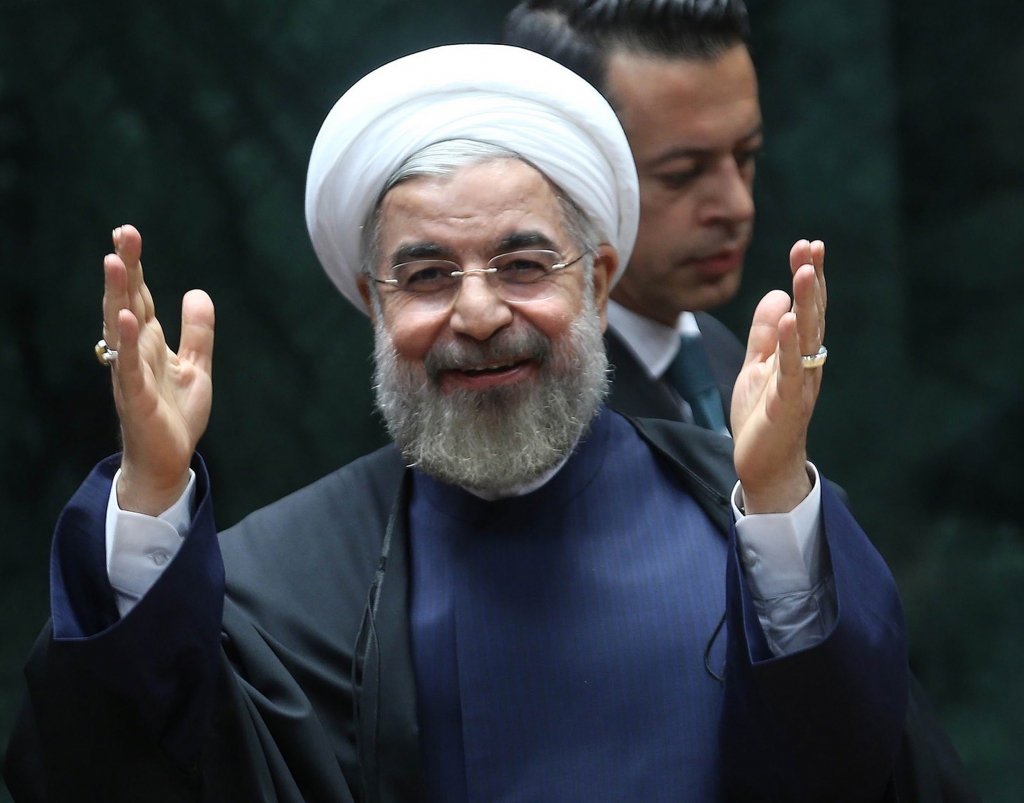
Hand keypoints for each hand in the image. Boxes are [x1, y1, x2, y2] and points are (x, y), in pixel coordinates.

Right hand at [102, 225, 214, 514]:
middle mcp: (135, 352)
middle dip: (126, 269)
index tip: (128, 233)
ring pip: (122, 327)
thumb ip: (197, 332)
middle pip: (127, 302)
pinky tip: (125, 318)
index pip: (140, 297)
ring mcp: (132, 373)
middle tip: (122, 234)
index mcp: (149, 343)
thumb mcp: (195, 367)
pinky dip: (127, 341)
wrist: (168, 460)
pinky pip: (129, 365)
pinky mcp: (137, 396)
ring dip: (118, 295)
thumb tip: (197, 292)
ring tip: (115, 262)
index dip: (136, 266)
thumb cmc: (175, 415)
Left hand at [730, 240, 825, 513]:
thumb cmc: (762, 417)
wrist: (763, 465)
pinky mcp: (788, 403)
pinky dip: (791, 343)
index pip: (806, 308)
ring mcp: (800, 383)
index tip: (807, 245)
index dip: (808, 277)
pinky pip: (791, 369)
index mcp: (800, 353)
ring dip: (808, 302)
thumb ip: (764, 333)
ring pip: (807, 337)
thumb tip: (777, 294)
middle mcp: (807, 364)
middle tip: (811, 246)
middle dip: (812, 279)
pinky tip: (790, 318)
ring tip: (805, 270)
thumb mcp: (757, 366)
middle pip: (813, 315)